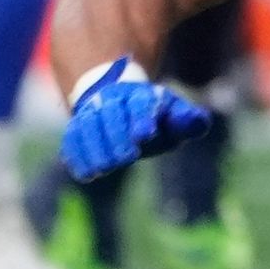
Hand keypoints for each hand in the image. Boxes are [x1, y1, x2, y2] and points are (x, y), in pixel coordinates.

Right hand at [63, 58, 211, 180]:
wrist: (116, 100)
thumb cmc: (152, 117)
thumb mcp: (173, 116)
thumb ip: (187, 120)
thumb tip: (199, 122)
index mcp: (141, 96)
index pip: (141, 103)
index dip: (142, 117)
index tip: (146, 133)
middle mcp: (113, 100)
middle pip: (111, 114)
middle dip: (117, 135)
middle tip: (127, 157)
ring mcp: (91, 113)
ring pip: (88, 126)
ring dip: (95, 148)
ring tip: (104, 169)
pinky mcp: (75, 129)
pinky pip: (71, 139)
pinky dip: (77, 155)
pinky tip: (86, 172)